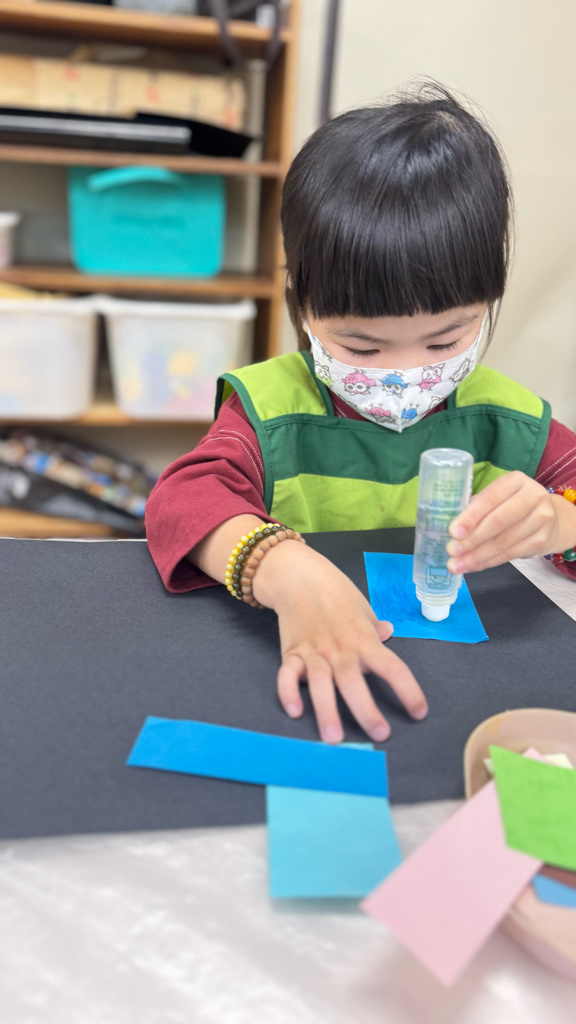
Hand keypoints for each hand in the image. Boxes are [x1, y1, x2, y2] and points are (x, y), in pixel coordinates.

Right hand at [252, 540, 427, 743]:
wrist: (299, 576)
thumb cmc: (336, 594)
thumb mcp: (362, 608)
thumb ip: (374, 628)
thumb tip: (390, 632)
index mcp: (364, 640)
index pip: (391, 667)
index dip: (408, 690)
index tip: (419, 712)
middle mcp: (340, 648)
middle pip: (353, 681)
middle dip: (366, 710)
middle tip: (379, 735)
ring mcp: (314, 651)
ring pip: (320, 683)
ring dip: (327, 710)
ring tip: (333, 738)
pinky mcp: (291, 652)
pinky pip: (287, 675)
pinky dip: (289, 692)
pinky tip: (295, 711)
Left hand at [446, 471, 575, 572]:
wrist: (552, 519)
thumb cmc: (514, 505)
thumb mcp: (498, 498)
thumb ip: (478, 508)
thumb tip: (454, 530)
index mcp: (516, 480)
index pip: (490, 498)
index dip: (471, 516)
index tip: (453, 532)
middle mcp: (533, 497)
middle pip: (498, 521)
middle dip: (472, 539)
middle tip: (452, 551)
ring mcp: (541, 519)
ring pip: (504, 542)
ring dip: (477, 555)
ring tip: (457, 564)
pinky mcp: (542, 541)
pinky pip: (510, 554)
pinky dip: (488, 562)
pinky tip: (474, 565)